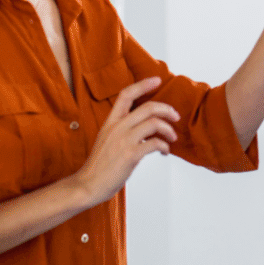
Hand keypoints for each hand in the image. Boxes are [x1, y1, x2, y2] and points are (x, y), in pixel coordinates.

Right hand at [72, 77, 179, 206]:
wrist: (88, 184)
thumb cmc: (100, 165)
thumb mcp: (107, 139)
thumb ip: (123, 129)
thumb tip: (145, 126)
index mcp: (110, 122)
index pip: (126, 94)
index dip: (143, 84)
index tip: (157, 79)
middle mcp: (117, 127)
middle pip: (148, 107)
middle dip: (167, 109)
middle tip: (176, 116)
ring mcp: (124, 141)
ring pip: (154, 123)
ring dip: (168, 130)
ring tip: (172, 138)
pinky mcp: (130, 155)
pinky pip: (155, 143)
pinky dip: (164, 146)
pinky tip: (164, 152)